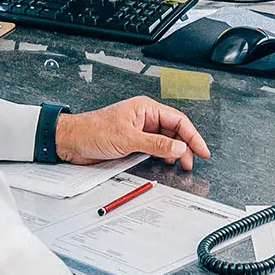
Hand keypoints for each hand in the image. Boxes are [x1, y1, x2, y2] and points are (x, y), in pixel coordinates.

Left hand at [54, 96, 207, 169]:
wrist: (71, 141)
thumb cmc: (92, 130)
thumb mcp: (128, 138)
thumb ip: (156, 144)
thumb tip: (179, 147)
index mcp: (146, 108)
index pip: (178, 120)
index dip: (193, 136)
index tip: (202, 150)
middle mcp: (144, 117)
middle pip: (174, 131)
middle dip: (185, 146)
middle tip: (191, 162)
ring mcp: (139, 130)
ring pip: (165, 140)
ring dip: (174, 152)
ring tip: (181, 165)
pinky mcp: (133, 141)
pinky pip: (154, 147)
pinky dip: (162, 155)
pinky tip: (165, 162)